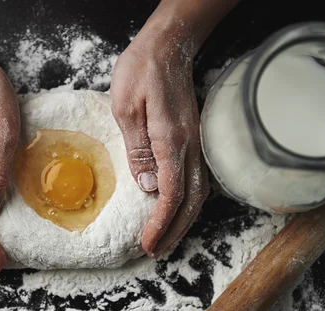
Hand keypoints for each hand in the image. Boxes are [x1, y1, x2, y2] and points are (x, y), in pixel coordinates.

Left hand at [111, 20, 209, 257]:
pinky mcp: (194, 139)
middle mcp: (190, 146)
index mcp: (171, 141)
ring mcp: (196, 143)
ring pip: (198, 193)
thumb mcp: (126, 107)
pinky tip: (178, 210)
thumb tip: (148, 186)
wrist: (168, 46)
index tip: (146, 243)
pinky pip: (198, 179)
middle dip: (173, 231)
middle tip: (156, 251)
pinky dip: (189, 202)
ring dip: (183, 220)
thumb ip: (138, 149)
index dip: (160, 224)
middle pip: (190, 201)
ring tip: (166, 239)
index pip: (171, 195)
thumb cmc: (141, 71)